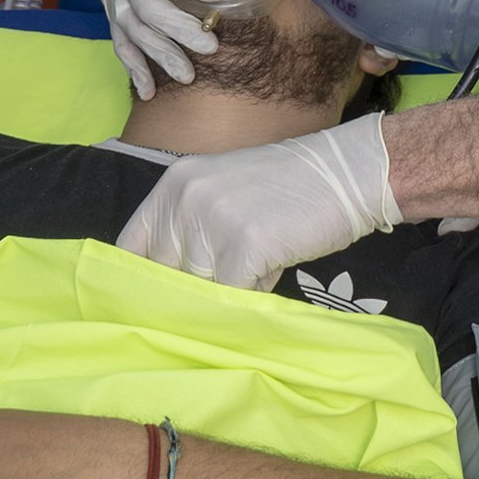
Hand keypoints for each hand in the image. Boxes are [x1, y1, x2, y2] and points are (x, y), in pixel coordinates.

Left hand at [117, 114, 402, 288]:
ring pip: (201, 290)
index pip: (132, 248)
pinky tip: (273, 268)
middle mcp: (186, 197)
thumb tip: (165, 295)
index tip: (151, 307)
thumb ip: (190, 232)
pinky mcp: (245, 244)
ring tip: (260, 260)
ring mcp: (214, 219)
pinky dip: (253, 295)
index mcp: (174, 184)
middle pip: (168, 276)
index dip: (140, 283)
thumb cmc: (287, 190)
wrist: (346, 171)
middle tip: (231, 277)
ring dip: (230, 289)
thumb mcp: (224, 195)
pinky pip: (233, 297)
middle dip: (195, 290)